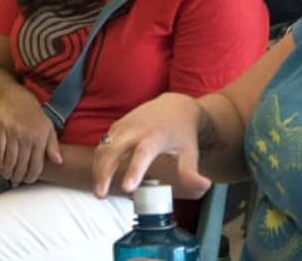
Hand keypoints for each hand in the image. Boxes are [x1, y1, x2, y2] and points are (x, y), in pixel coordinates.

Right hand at [0, 94, 61, 184]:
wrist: (16, 99)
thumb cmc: (34, 116)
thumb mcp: (48, 128)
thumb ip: (53, 146)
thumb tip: (59, 161)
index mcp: (40, 137)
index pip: (36, 164)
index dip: (32, 176)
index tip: (29, 180)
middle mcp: (26, 136)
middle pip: (21, 165)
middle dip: (19, 176)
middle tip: (17, 179)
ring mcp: (12, 133)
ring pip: (9, 160)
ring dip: (8, 171)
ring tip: (8, 175)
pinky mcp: (0, 129)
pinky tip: (0, 166)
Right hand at [91, 93, 210, 198]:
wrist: (176, 105)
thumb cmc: (182, 132)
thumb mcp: (190, 152)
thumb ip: (191, 171)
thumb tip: (204, 187)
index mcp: (156, 136)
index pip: (143, 153)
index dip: (134, 170)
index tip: (127, 188)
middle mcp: (137, 129)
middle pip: (114, 149)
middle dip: (104, 172)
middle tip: (101, 195)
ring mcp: (125, 126)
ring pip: (104, 147)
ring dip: (98, 168)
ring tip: (99, 191)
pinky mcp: (117, 126)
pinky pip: (103, 144)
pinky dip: (98, 161)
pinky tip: (100, 177)